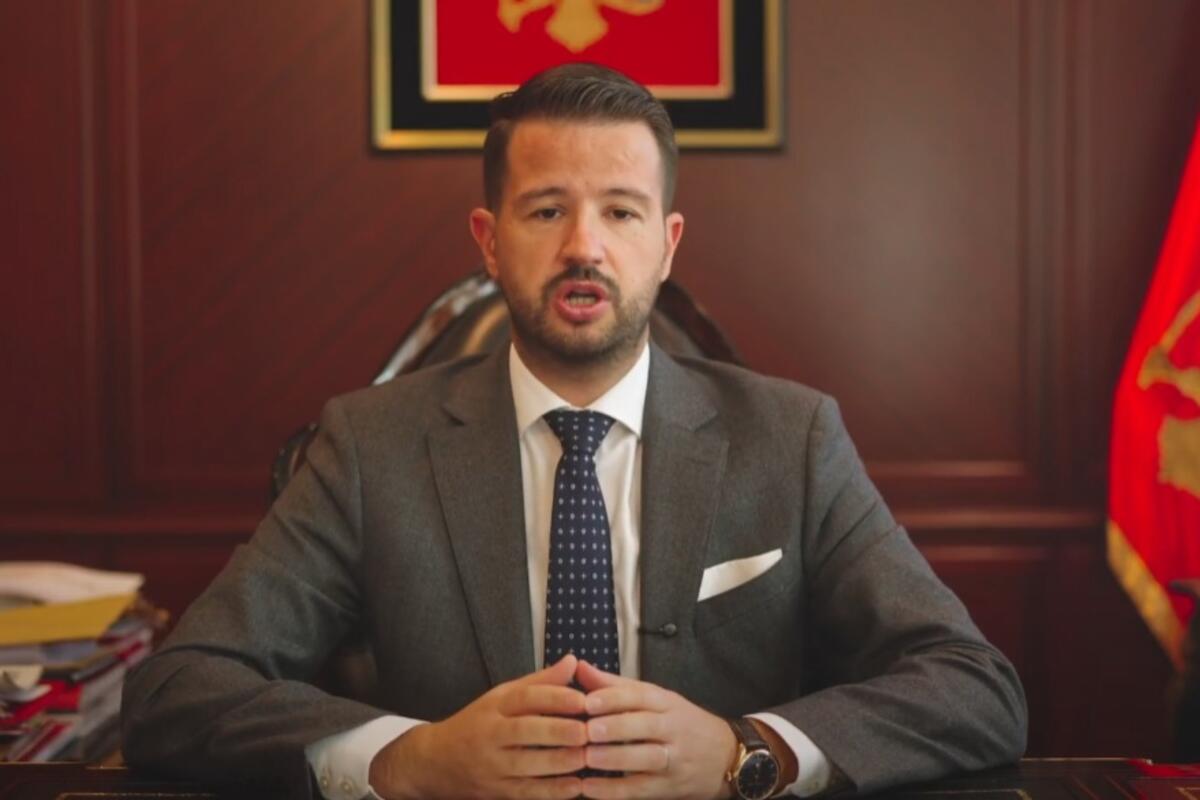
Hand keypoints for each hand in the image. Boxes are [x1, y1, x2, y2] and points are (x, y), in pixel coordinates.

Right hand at [368, 654, 587, 799]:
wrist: (435, 761)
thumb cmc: (478, 723)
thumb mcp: (502, 696)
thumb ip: (540, 682)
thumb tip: (572, 661)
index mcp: (495, 706)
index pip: (525, 698)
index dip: (554, 698)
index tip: (583, 700)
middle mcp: (490, 734)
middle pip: (524, 731)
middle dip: (557, 731)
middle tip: (587, 731)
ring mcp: (491, 765)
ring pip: (526, 765)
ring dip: (559, 763)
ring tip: (587, 757)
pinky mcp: (496, 791)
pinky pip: (526, 792)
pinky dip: (551, 791)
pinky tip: (575, 787)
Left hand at [575, 659, 737, 799]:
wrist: (726, 756)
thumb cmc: (679, 722)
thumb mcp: (656, 699)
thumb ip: (616, 686)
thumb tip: (579, 667)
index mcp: (668, 703)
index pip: (643, 696)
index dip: (616, 698)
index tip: (588, 701)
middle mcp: (674, 728)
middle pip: (647, 725)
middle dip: (617, 727)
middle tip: (589, 730)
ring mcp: (676, 759)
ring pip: (648, 758)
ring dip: (617, 759)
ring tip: (588, 758)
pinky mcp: (671, 787)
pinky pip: (642, 789)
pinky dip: (616, 791)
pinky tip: (590, 788)